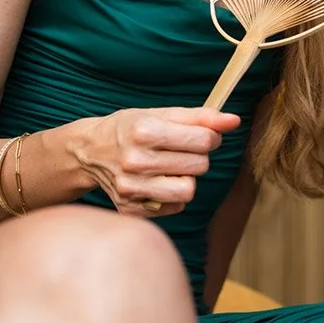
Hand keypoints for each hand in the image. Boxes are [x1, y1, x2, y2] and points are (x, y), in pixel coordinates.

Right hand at [63, 107, 238, 216]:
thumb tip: (233, 121)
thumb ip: (200, 117)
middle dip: (198, 157)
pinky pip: (174, 207)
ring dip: (187, 179)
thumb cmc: (129, 128)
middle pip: (199, 166)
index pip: (203, 141)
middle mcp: (134, 161)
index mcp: (142, 131)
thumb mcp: (159, 113)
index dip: (211, 138)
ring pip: (188, 191)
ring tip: (172, 169)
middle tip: (182, 151)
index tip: (204, 136)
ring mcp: (131, 188)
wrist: (90, 152)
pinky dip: (171, 195)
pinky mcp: (130, 209)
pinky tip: (156, 182)